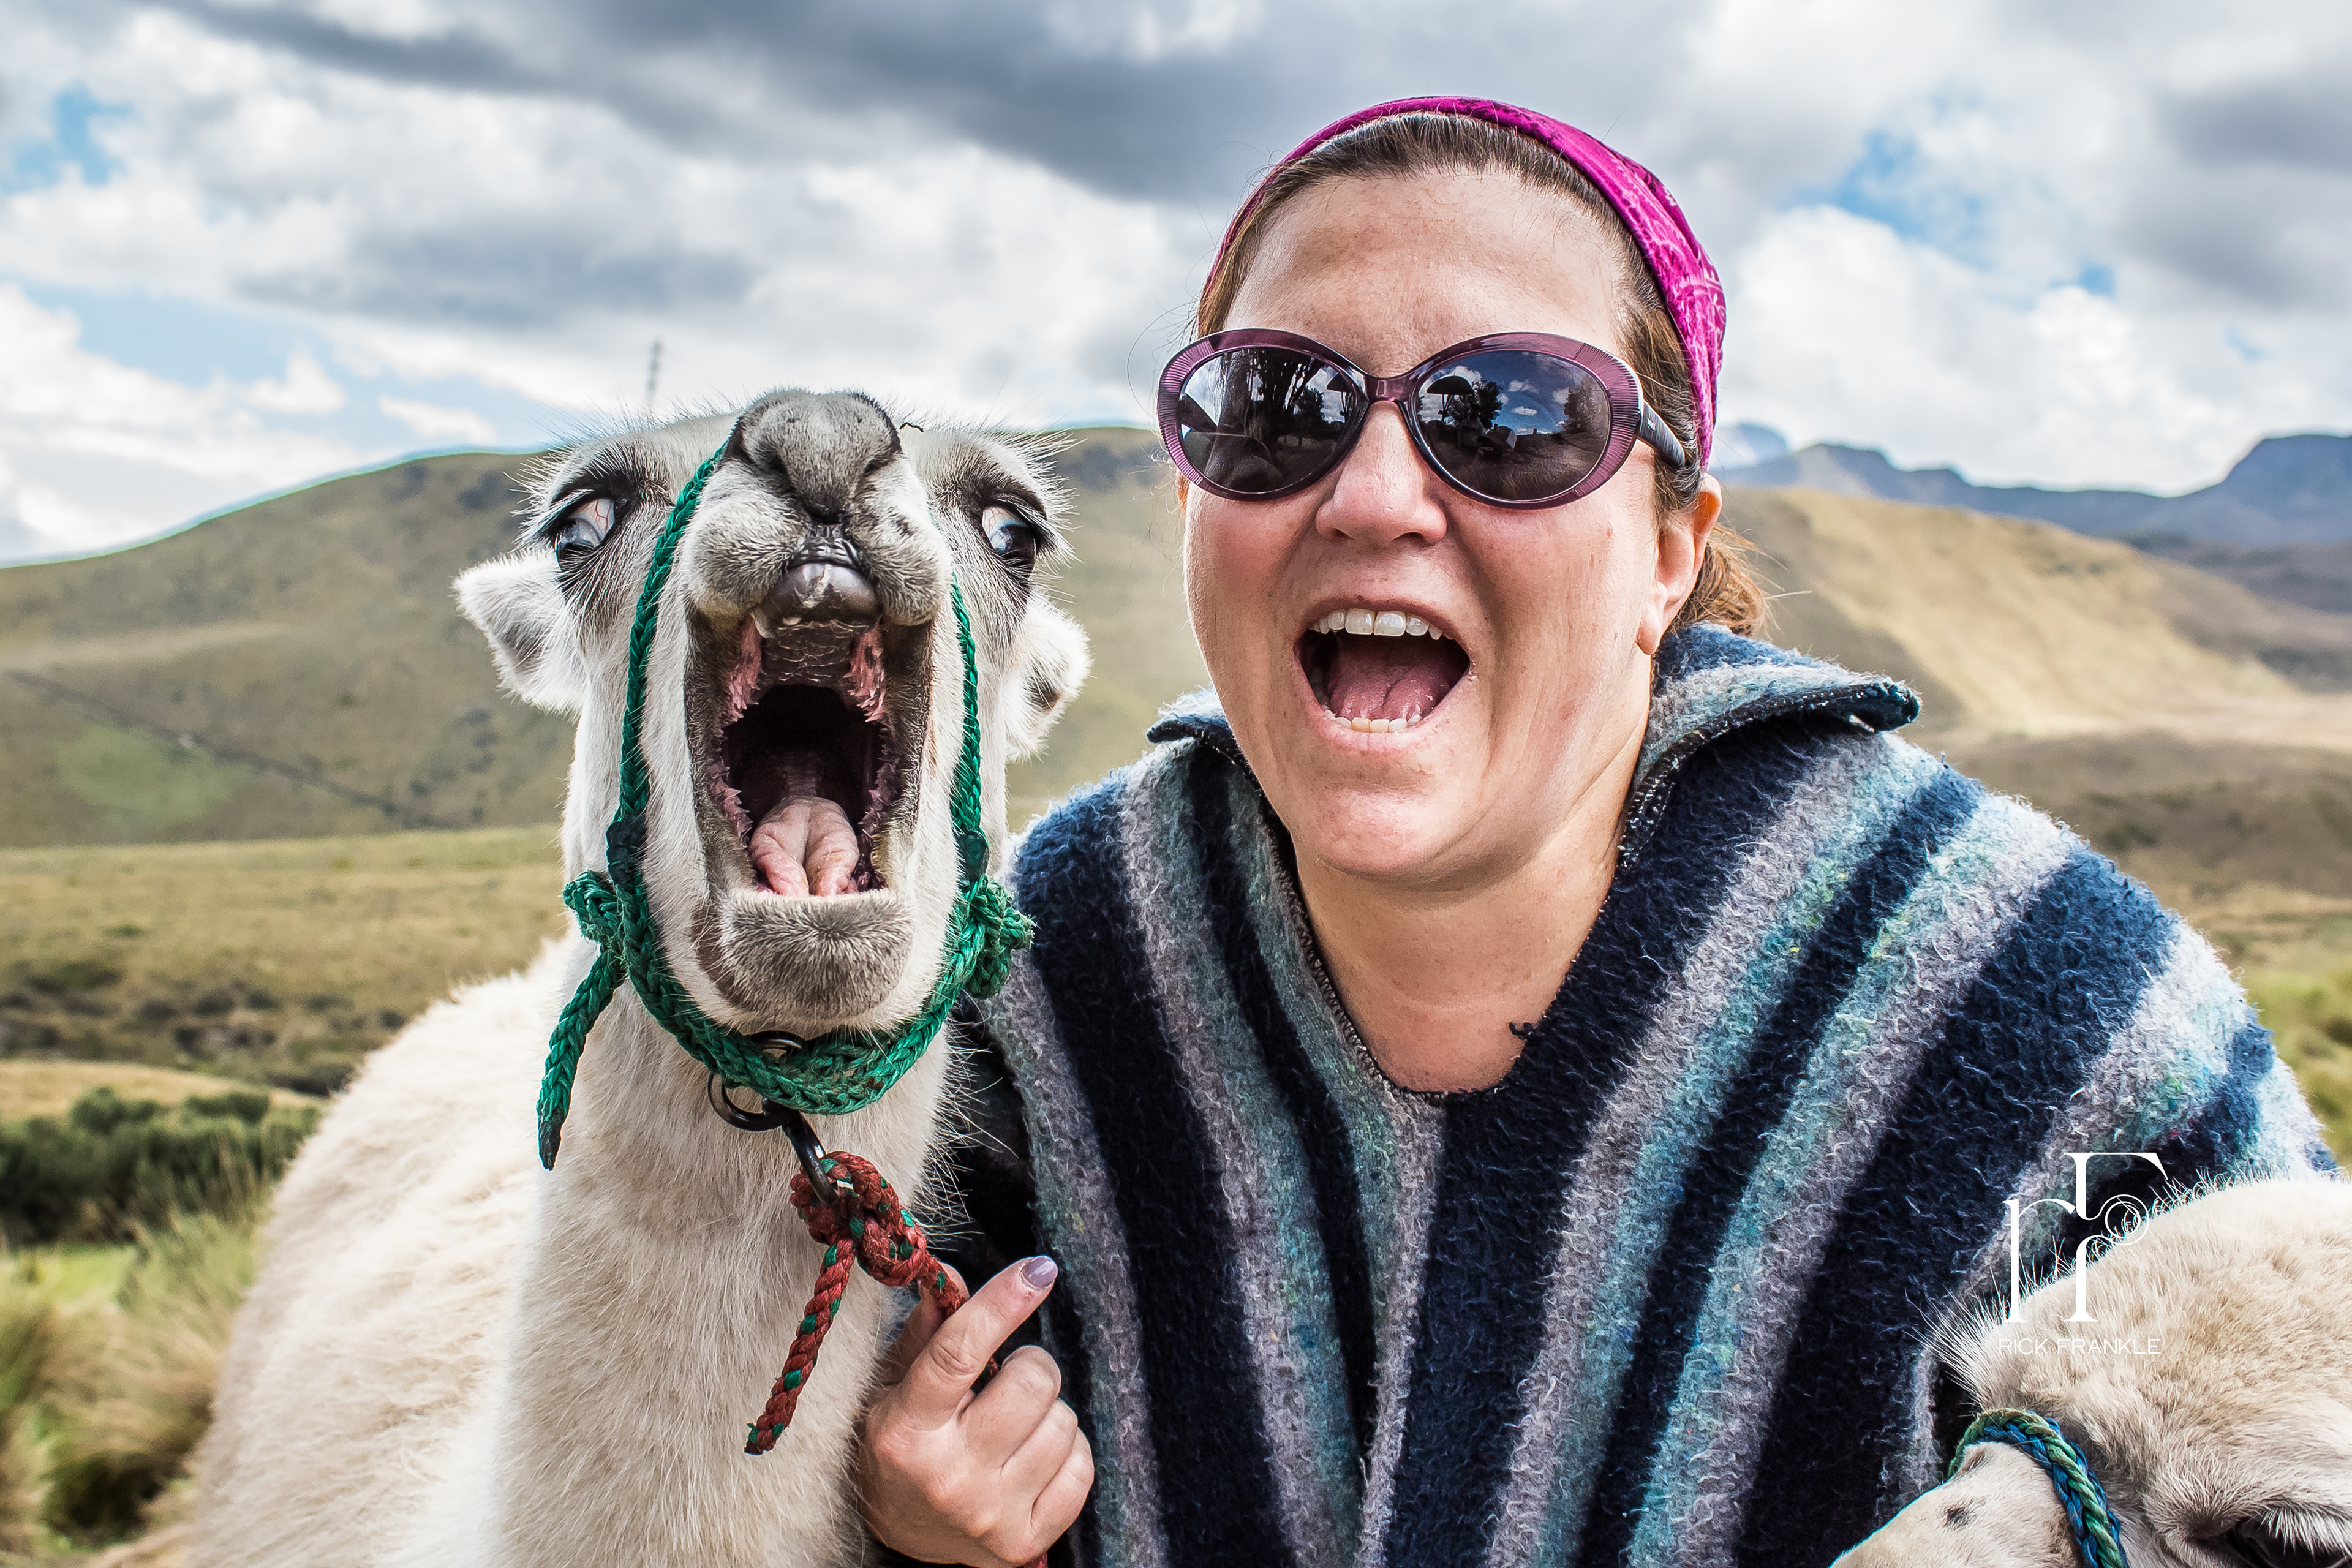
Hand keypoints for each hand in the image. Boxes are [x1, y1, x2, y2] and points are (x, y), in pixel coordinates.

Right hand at [859, 1256, 1091, 1566]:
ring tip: (1012, 1425)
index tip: (1038, 1270)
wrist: (903, 1538)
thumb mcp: (895, 1389)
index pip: (959, 1354)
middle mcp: (948, 1477)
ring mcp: (990, 1514)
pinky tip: (1032, 1456)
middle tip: (1008, 1377)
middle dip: (1030, 1364)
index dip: (1002, 1303)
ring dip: (1046, 1411)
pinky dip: (1066, 1451)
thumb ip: (927, 1333)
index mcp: (905, 1431)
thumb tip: (953, 1277)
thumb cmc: (902, 1448)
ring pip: (1064, 1421)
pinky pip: (1082, 1467)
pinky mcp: (1025, 1541)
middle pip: (1031, 1383)